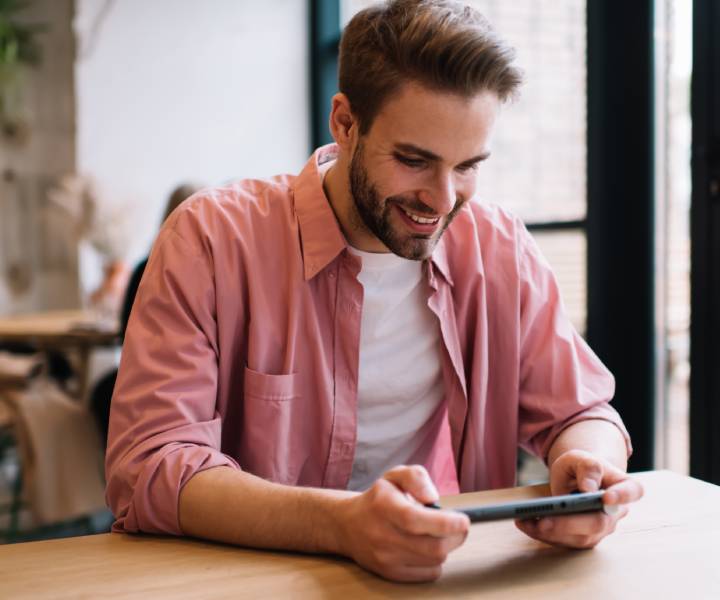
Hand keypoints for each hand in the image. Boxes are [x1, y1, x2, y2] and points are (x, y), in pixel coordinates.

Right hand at [334, 465, 469, 581]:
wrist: (348, 525)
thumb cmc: (378, 499)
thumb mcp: (395, 476)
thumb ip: (416, 478)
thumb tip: (432, 499)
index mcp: (384, 506)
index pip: (416, 520)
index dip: (446, 523)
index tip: (463, 520)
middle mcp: (383, 535)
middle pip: (432, 547)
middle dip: (456, 537)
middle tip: (459, 526)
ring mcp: (386, 558)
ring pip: (434, 561)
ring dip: (445, 547)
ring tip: (437, 533)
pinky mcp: (391, 574)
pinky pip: (428, 574)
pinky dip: (436, 561)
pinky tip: (426, 547)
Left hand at [514, 449, 642, 548]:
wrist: (577, 479)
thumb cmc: (581, 467)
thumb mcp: (580, 458)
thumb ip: (587, 466)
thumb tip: (589, 487)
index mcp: (624, 487)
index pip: (631, 492)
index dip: (621, 496)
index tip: (606, 497)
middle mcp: (616, 513)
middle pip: (598, 523)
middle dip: (569, 523)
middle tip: (544, 520)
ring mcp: (601, 530)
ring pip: (580, 537)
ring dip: (551, 532)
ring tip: (525, 520)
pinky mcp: (583, 539)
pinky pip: (565, 541)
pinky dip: (543, 534)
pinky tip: (525, 524)